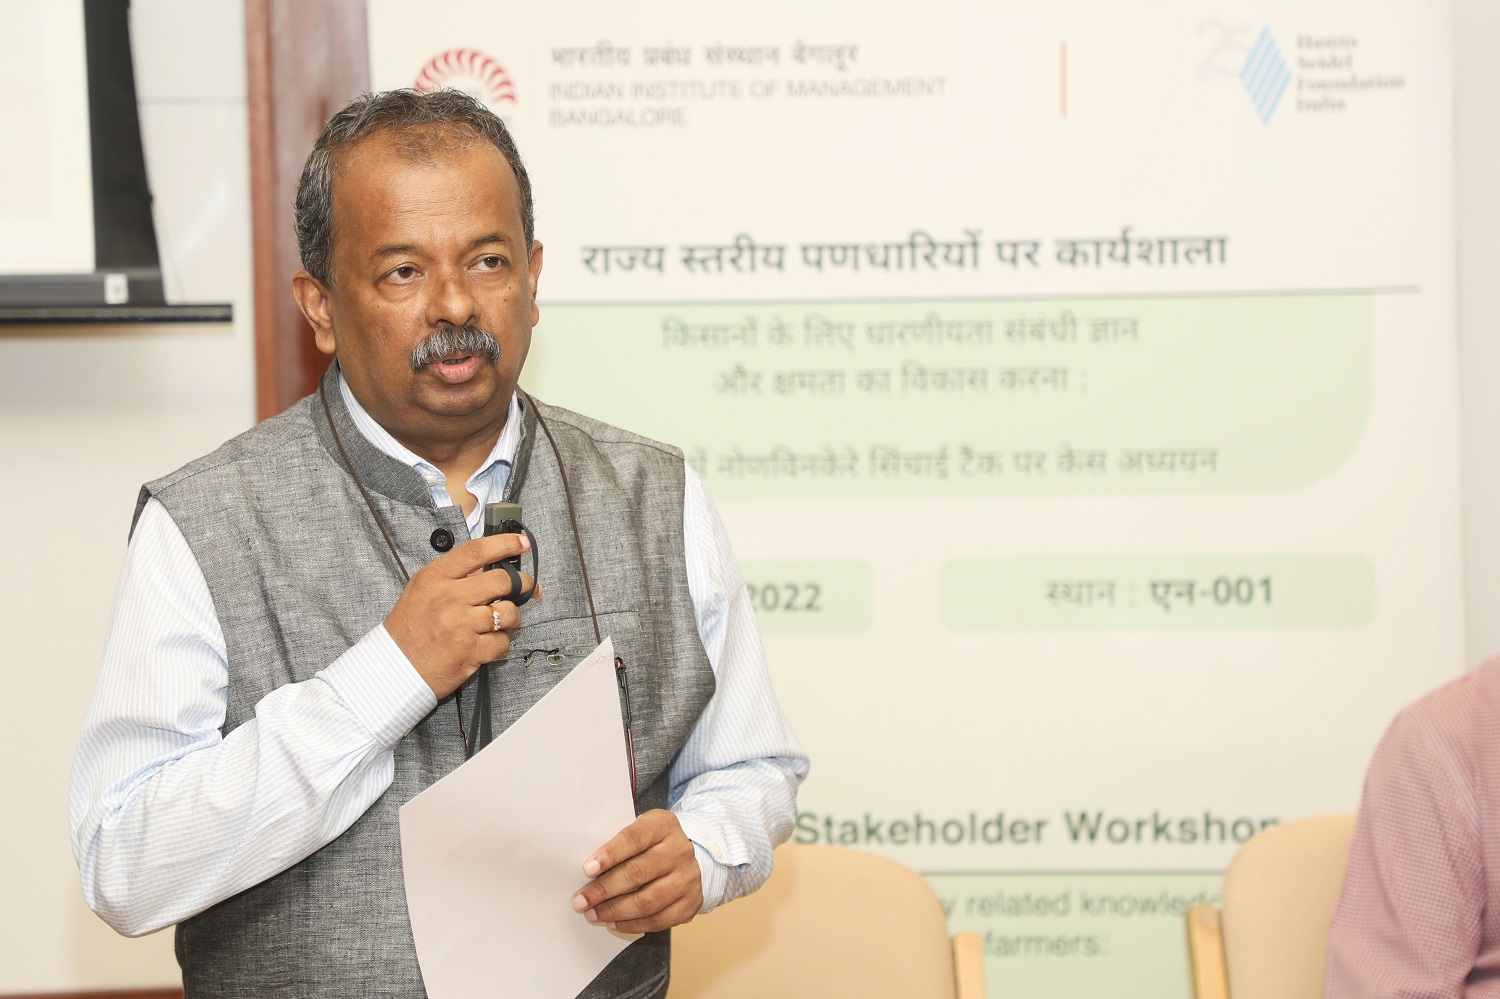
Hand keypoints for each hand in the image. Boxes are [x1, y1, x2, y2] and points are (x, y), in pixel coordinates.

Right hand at [384, 533, 540, 698]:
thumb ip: (454, 575)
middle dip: (523, 583)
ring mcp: (461, 625)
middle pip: (502, 580)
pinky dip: (501, 643)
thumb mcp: (423, 590)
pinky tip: (490, 642)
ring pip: (508, 613)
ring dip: (513, 617)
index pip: (476, 551)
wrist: (394, 666)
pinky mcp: (470, 652)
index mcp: (435, 578)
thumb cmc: (409, 628)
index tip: (522, 542)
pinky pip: (503, 642)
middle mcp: (449, 598)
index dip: (505, 543)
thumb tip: (493, 565)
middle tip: (528, 587)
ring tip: (505, 620)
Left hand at [572, 810, 702, 932]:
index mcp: (663, 825)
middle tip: (581, 901)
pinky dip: (633, 925)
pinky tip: (614, 923)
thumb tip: (587, 870)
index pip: (634, 839)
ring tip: (593, 914)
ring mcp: (688, 877)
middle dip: (604, 890)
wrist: (687, 857)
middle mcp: (679, 850)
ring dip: (615, 911)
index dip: (610, 854)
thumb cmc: (650, 844)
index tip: (587, 869)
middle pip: (637, 873)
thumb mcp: (638, 831)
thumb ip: (616, 844)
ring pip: (648, 901)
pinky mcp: (692, 902)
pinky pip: (660, 920)